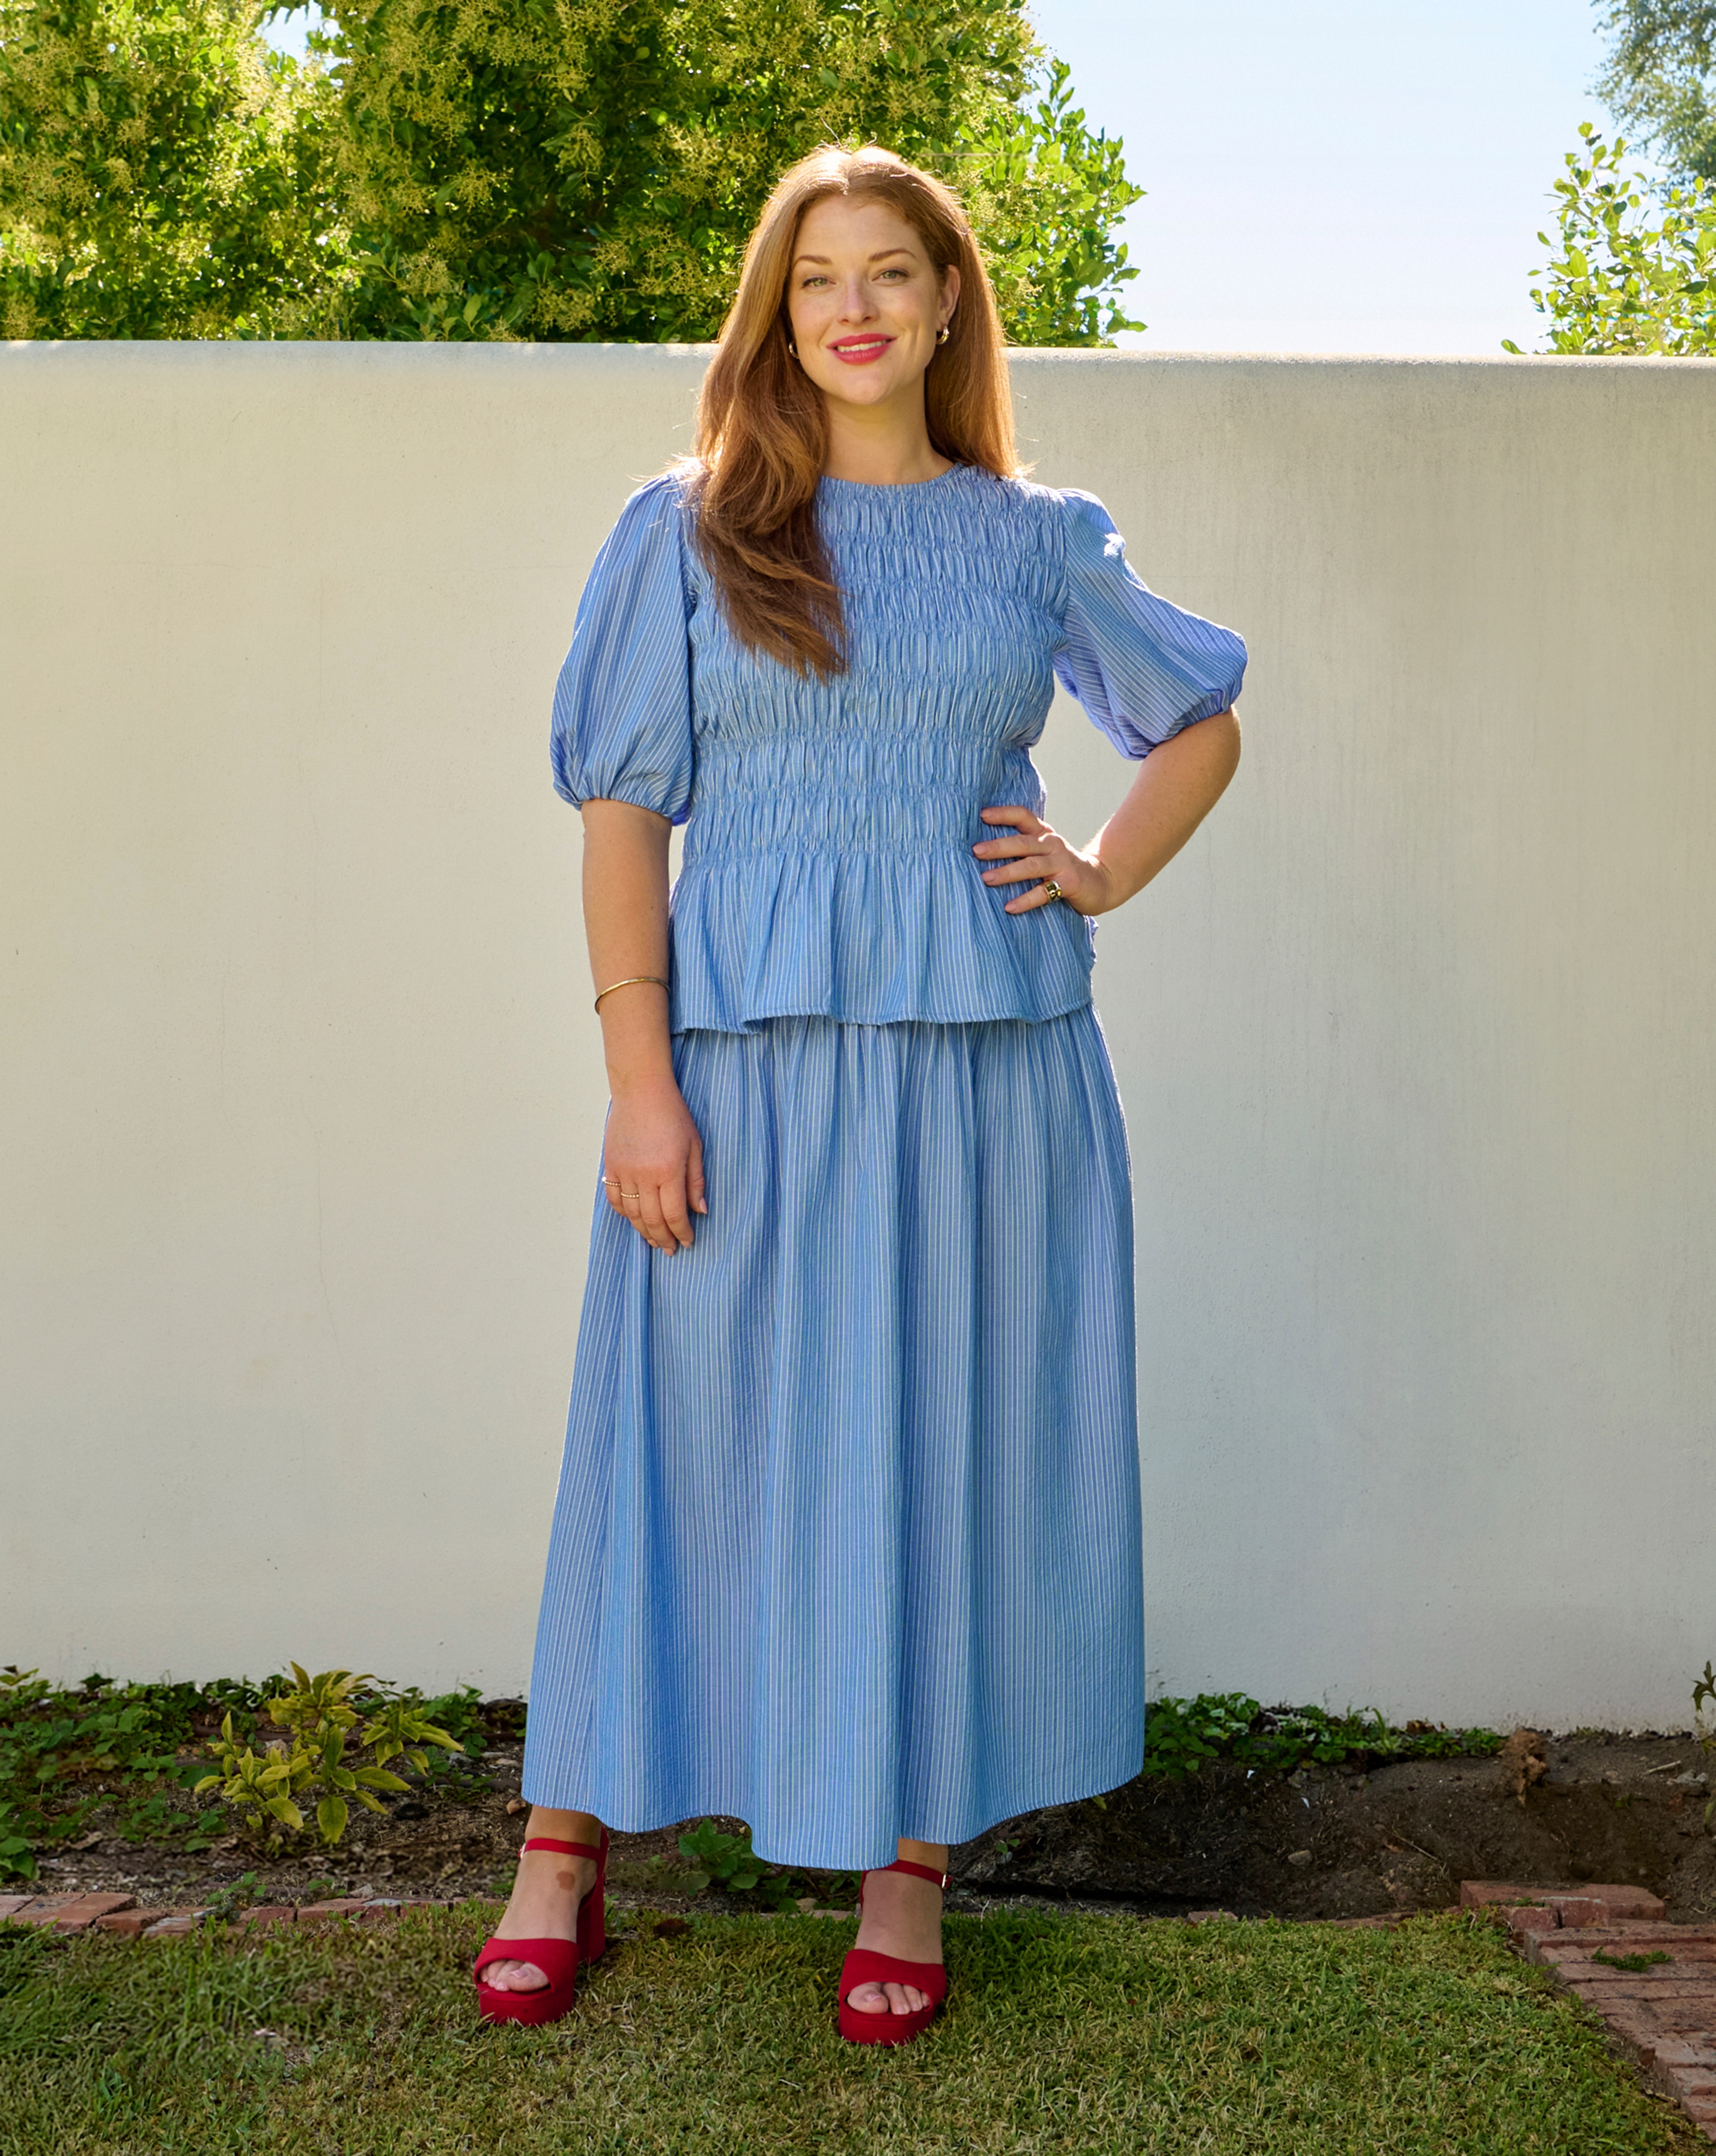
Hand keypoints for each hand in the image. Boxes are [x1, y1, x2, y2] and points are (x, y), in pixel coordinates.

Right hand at [601, 1074, 706, 1252]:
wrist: (641, 1091)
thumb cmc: (673, 1114)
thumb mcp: (695, 1145)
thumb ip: (696, 1180)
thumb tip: (701, 1210)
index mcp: (668, 1170)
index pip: (674, 1214)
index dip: (681, 1232)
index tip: (688, 1242)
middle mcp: (644, 1175)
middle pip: (652, 1219)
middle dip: (663, 1238)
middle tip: (670, 1250)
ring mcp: (624, 1171)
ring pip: (632, 1213)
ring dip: (643, 1230)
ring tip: (653, 1240)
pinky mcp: (610, 1165)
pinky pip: (614, 1198)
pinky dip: (624, 1213)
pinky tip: (634, 1219)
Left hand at [972, 806, 1112, 915]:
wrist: (1100, 881)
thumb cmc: (1062, 867)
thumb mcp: (1044, 851)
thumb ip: (1022, 847)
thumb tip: (981, 851)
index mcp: (1043, 834)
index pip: (1022, 816)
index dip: (1003, 814)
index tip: (981, 815)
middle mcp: (1052, 845)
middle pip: (1022, 843)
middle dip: (998, 846)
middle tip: (976, 851)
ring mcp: (1061, 864)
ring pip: (1031, 866)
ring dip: (1008, 872)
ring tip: (986, 879)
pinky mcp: (1068, 884)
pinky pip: (1044, 892)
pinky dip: (1026, 900)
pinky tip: (1010, 907)